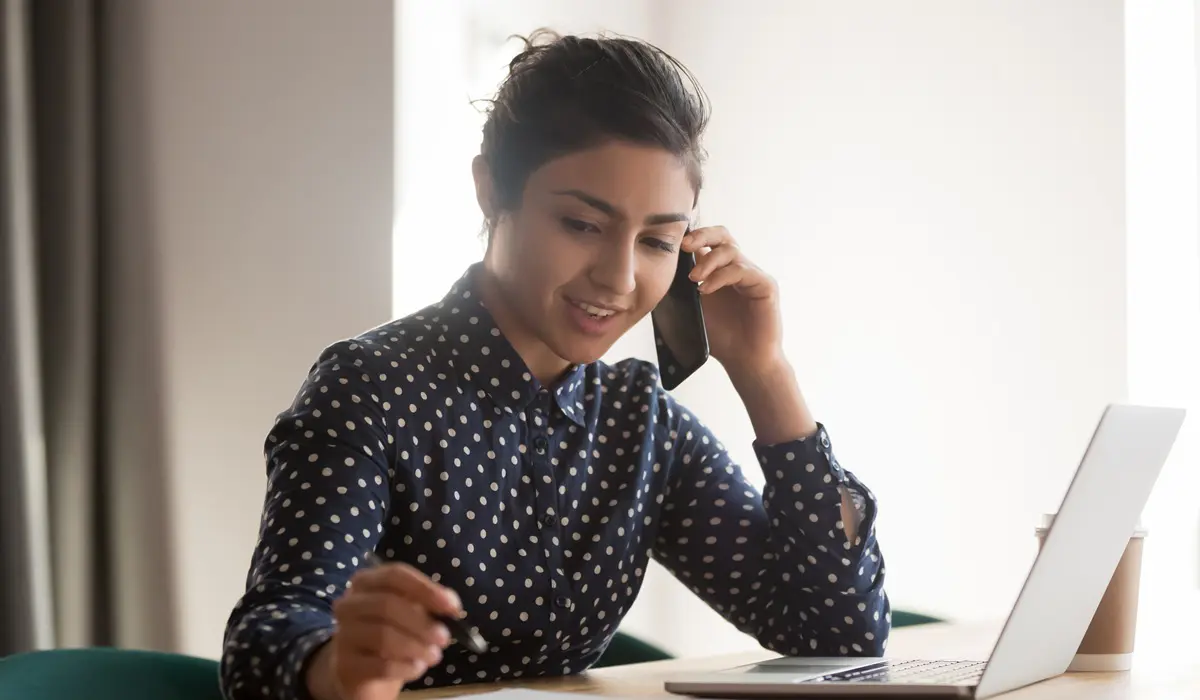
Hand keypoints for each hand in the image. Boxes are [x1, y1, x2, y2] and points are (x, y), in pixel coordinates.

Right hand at [306, 562, 461, 699]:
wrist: (362, 672)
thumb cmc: (391, 633)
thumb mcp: (411, 613)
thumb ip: (430, 603)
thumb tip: (452, 604)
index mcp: (366, 582)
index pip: (395, 575)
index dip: (426, 589)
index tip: (452, 607)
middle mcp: (348, 604)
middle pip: (387, 605)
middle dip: (422, 623)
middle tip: (444, 638)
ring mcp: (343, 635)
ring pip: (383, 636)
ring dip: (416, 647)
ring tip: (434, 656)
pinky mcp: (345, 665)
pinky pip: (380, 665)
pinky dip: (405, 667)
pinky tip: (417, 668)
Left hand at [682, 226, 783, 374]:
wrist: (744, 361)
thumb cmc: (721, 338)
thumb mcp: (693, 309)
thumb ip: (682, 289)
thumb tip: (659, 270)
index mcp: (720, 271)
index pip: (709, 241)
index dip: (692, 236)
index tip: (674, 244)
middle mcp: (738, 268)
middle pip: (723, 235)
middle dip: (702, 235)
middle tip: (684, 246)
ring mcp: (753, 275)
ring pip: (731, 250)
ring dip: (708, 261)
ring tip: (693, 279)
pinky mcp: (765, 285)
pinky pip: (741, 270)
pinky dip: (721, 276)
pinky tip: (706, 289)